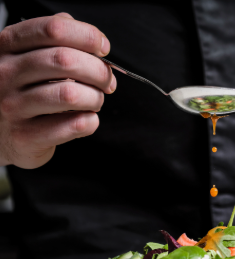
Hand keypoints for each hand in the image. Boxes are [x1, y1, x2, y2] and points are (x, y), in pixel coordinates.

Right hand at [0, 13, 112, 168]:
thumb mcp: (29, 56)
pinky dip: (91, 121)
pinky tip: (84, 118)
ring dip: (96, 97)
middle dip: (99, 70)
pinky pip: (75, 124)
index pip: (53, 29)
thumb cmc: (23, 90)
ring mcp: (11, 105)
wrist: (3, 133)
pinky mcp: (24, 135)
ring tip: (94, 100)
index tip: (103, 48)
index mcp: (8, 46)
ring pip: (72, 94)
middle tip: (107, 81)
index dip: (88, 36)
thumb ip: (56, 39)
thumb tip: (92, 38)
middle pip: (65, 60)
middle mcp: (5, 73)